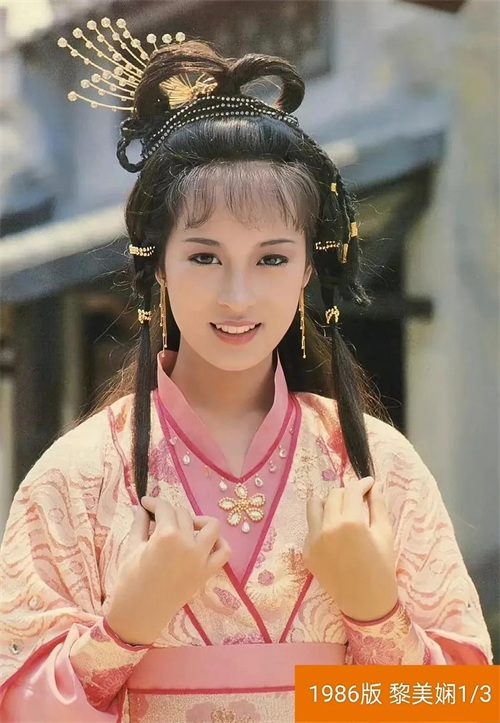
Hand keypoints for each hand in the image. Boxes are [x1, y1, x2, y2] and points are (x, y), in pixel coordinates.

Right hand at [106, 497, 230, 644]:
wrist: (138, 615)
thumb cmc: (129, 581)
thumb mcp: (132, 548)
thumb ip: (139, 524)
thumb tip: (142, 508)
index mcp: (166, 535)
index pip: (164, 508)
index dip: (153, 502)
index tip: (146, 503)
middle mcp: (188, 544)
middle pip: (184, 514)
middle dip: (169, 512)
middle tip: (157, 519)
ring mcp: (201, 559)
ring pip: (211, 526)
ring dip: (198, 521)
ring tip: (184, 527)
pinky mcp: (207, 573)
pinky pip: (224, 552)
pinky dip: (218, 543)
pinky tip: (204, 542)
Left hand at [303, 477, 397, 621]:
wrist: (366, 603)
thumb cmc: (381, 568)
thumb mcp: (385, 534)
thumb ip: (378, 506)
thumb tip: (375, 485)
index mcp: (350, 523)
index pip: (352, 491)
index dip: (362, 484)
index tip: (370, 484)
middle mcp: (327, 528)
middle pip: (333, 495)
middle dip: (347, 493)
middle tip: (359, 500)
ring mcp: (313, 540)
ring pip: (314, 505)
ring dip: (328, 502)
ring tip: (341, 510)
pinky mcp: (306, 551)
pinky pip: (311, 526)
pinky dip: (322, 522)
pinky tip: (335, 532)